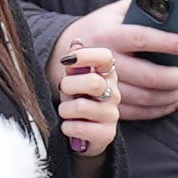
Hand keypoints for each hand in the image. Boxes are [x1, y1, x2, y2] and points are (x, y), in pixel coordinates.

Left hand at [52, 26, 121, 157]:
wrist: (83, 135)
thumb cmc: (79, 102)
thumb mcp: (73, 80)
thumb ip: (75, 63)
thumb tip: (76, 42)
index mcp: (107, 75)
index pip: (105, 57)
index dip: (86, 55)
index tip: (67, 60)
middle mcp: (113, 93)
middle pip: (93, 82)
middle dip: (69, 87)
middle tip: (64, 91)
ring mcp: (112, 114)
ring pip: (81, 106)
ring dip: (65, 110)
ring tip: (67, 112)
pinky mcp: (106, 134)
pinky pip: (78, 127)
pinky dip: (67, 127)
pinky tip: (70, 126)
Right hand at [91, 1, 177, 124]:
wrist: (62, 56)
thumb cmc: (97, 30)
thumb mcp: (114, 11)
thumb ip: (144, 1)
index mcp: (108, 34)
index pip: (140, 38)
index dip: (166, 42)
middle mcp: (104, 62)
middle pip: (147, 75)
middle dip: (175, 77)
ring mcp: (104, 86)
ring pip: (145, 97)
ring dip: (171, 94)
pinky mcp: (105, 103)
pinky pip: (137, 112)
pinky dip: (159, 109)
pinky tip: (171, 101)